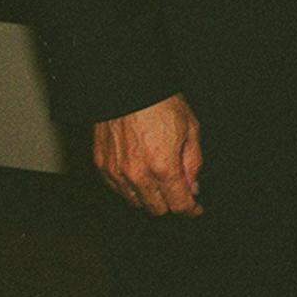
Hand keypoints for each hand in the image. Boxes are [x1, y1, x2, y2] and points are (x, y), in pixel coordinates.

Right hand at [93, 92, 202, 215]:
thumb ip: (193, 162)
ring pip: (135, 201)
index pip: (178, 203)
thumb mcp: (190, 129)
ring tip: (158, 179)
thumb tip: (192, 186)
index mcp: (163, 166)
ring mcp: (116, 172)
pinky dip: (129, 187)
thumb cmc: (161, 104)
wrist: (129, 87)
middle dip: (170, 202)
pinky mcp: (101, 165)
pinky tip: (139, 174)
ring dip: (149, 196)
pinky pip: (117, 189)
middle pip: (156, 208)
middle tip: (178, 189)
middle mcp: (137, 174)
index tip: (195, 209)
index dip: (190, 209)